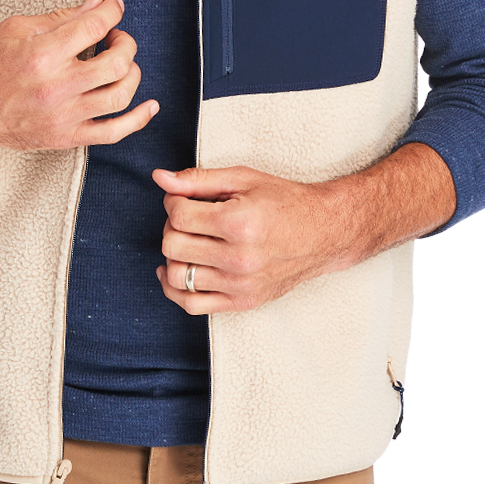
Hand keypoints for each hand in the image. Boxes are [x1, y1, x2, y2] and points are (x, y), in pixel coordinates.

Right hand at [0, 0, 157, 174]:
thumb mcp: (15, 29)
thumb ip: (61, 17)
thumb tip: (96, 2)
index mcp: (42, 54)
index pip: (94, 26)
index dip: (111, 11)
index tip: (114, 7)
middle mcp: (56, 87)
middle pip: (116, 62)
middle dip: (125, 42)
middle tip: (116, 36)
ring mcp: (63, 116)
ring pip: (121, 96)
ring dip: (132, 74)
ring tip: (122, 63)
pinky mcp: (66, 137)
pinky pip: (113, 133)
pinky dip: (137, 120)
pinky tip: (149, 106)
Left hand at [154, 145, 455, 314]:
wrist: (324, 233)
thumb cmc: (285, 201)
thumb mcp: (244, 179)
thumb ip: (199, 179)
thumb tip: (159, 178)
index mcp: (239, 222)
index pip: (178, 214)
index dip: (173, 201)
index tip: (185, 198)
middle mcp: (239, 257)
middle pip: (172, 244)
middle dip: (172, 226)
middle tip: (188, 217)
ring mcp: (240, 284)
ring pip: (176, 275)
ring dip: (173, 255)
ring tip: (189, 241)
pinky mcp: (243, 301)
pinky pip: (192, 304)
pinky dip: (174, 288)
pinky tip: (178, 268)